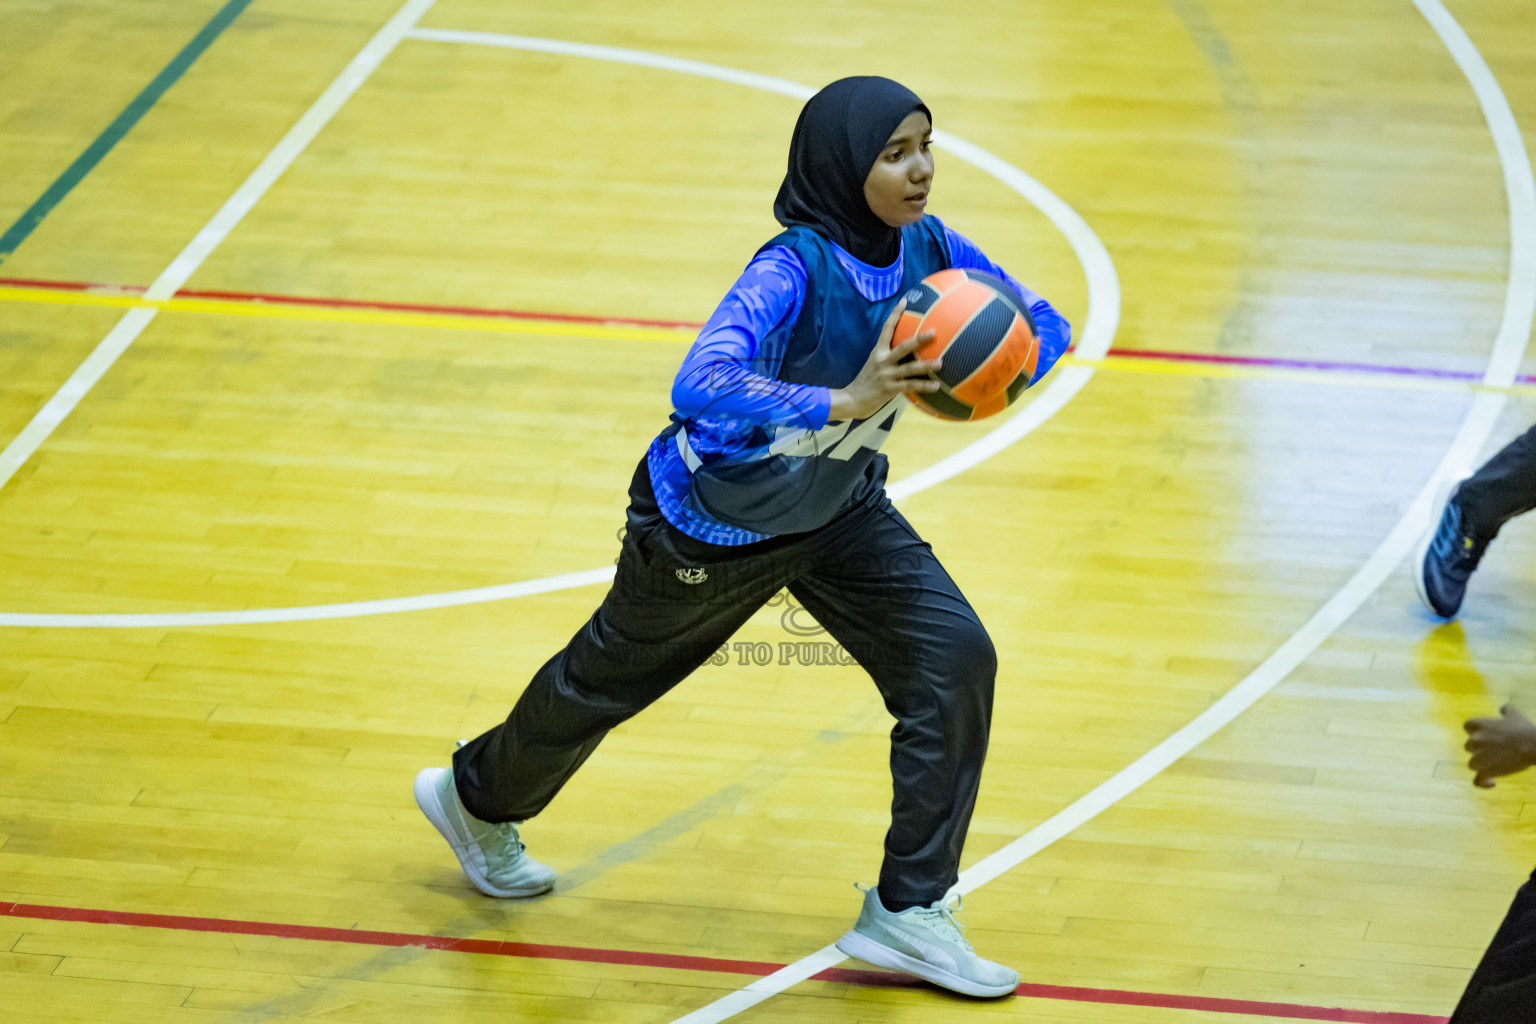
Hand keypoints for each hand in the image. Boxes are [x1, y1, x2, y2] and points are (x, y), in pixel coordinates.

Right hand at [826, 299, 941, 421]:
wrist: (851, 399)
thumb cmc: (866, 382)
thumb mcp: (874, 364)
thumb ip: (889, 357)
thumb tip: (909, 350)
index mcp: (878, 352)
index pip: (886, 329)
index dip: (895, 314)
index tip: (904, 300)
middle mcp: (882, 361)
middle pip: (903, 347)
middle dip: (919, 339)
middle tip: (934, 332)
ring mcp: (886, 375)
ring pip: (910, 368)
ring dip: (926, 365)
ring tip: (940, 363)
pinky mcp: (889, 389)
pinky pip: (910, 386)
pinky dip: (924, 386)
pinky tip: (936, 386)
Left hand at [1464, 704, 1535, 787]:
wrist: (1531, 745)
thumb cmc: (1524, 729)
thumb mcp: (1515, 715)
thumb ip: (1506, 710)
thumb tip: (1503, 709)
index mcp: (1478, 725)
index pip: (1468, 727)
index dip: (1476, 732)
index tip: (1488, 735)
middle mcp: (1474, 740)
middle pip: (1469, 746)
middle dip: (1480, 749)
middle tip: (1498, 751)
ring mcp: (1478, 757)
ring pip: (1473, 763)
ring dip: (1483, 765)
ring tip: (1498, 766)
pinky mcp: (1485, 771)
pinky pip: (1478, 780)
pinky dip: (1483, 782)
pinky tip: (1491, 783)